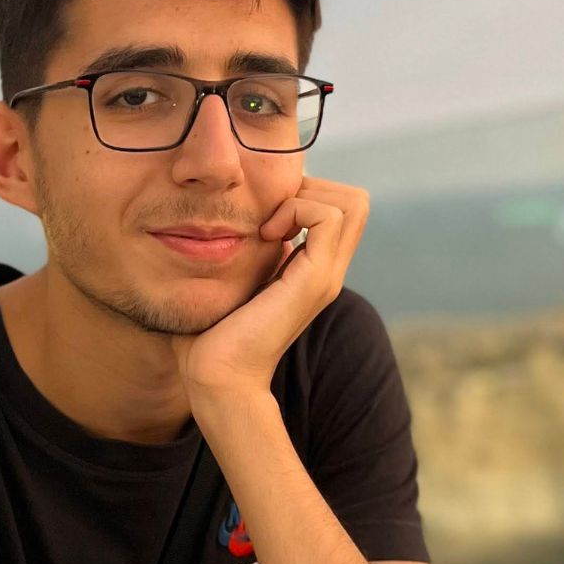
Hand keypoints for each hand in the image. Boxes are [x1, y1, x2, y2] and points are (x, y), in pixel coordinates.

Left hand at [168, 175, 370, 396]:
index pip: (340, 208)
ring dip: (306, 197)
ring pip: (352, 203)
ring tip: (269, 225)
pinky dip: (298, 209)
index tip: (262, 217)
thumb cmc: (209, 333)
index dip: (304, 193)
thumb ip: (246, 254)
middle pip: (355, 201)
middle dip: (311, 187)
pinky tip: (267, 235)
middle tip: (270, 214)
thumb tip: (239, 228)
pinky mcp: (315, 280)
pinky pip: (329, 217)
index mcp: (311, 269)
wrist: (217, 375)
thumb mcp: (233, 279)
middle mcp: (327, 270)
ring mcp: (326, 275)